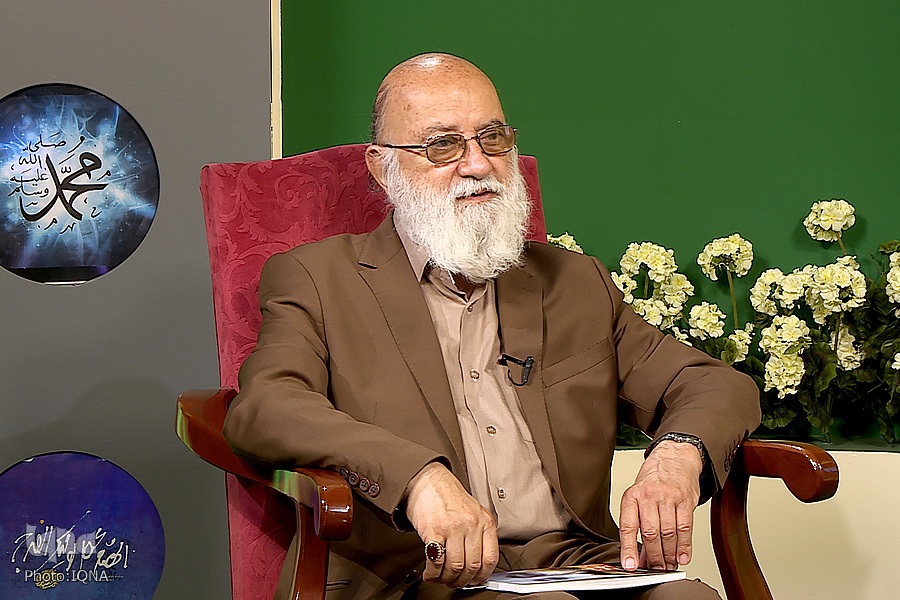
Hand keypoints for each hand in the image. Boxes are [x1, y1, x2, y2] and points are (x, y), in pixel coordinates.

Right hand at [404, 462, 498, 587]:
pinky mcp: (434, 530)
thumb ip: (478, 534)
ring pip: (455, 567)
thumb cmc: (448, 496)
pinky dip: (433, 573)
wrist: (427, 480)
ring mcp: (453, 527)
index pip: (490, 558)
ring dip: (446, 579)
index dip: (482, 576)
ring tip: (441, 578)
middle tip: (454, 583)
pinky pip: (436, 561)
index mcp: (484, 520)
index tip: (474, 581)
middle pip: (472, 566)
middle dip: (462, 581)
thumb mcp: (473, 511)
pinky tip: (430, 573)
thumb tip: (477, 564)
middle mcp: (471, 524)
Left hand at [619, 440, 702, 570]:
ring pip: (668, 533)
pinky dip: (684, 546)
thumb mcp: (639, 498)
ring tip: (669, 566)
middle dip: (654, 557)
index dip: (628, 548)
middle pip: (651, 533)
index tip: (630, 565)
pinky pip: (685, 527)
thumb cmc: (653, 481)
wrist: (674, 458)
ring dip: (669, 554)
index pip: (628, 526)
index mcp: (632, 497)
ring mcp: (668, 497)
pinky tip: (682, 556)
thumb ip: (638, 526)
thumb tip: (639, 557)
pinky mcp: (685, 500)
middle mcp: (648, 496)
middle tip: (656, 570)